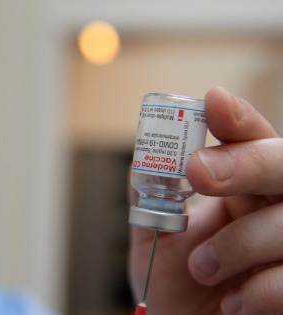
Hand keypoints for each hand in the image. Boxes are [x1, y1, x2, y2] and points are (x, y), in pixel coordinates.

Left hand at [129, 87, 282, 314]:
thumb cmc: (178, 287)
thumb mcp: (155, 237)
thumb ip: (149, 197)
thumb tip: (141, 156)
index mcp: (242, 189)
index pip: (251, 140)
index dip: (237, 119)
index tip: (213, 101)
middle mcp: (277, 208)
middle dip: (246, 162)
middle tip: (199, 171)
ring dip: (237, 243)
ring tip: (201, 268)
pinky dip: (258, 291)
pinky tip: (232, 304)